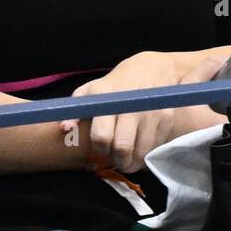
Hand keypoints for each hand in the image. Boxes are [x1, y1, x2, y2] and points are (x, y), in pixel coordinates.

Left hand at [59, 51, 225, 172]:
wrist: (153, 68)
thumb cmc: (117, 83)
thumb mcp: (93, 89)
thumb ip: (76, 109)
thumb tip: (64, 128)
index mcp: (107, 98)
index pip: (101, 136)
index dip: (100, 148)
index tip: (102, 149)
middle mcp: (130, 105)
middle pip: (122, 148)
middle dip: (118, 160)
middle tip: (117, 160)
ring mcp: (150, 112)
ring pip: (140, 152)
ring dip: (133, 161)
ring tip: (129, 158)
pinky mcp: (167, 118)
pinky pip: (155, 146)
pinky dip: (148, 152)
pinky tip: (142, 146)